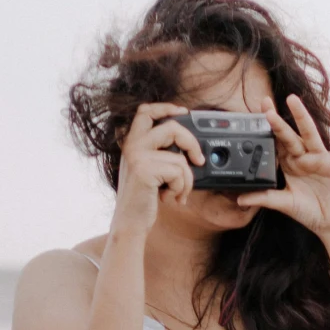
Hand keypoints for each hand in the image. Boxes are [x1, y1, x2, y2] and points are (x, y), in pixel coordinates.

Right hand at [113, 102, 203, 232]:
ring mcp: (136, 156)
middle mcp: (131, 145)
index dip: (166, 107)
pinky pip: (179, 173)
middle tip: (199, 161)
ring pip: (180, 158)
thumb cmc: (142, 199)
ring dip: (186, 180)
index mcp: (131, 142)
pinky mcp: (144, 169)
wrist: (130, 223)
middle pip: (172, 127)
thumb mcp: (150, 171)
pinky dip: (181, 189)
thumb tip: (189, 147)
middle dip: (192, 143)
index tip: (184, 111)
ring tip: (177, 193)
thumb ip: (161, 154)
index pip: (146, 111)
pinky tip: (169, 198)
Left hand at [237, 96, 329, 245]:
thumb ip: (265, 199)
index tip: (254, 116)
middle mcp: (304, 157)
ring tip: (292, 100)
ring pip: (310, 134)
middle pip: (289, 135)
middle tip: (265, 103)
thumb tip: (240, 199)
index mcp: (291, 165)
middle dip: (277, 120)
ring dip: (301, 117)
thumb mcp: (285, 204)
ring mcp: (321, 158)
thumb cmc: (311, 212)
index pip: (276, 144)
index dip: (266, 131)